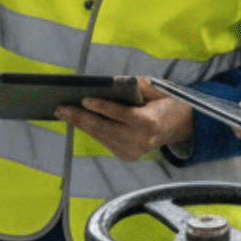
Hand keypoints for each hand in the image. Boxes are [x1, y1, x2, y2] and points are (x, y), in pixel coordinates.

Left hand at [56, 78, 193, 162]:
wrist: (179, 125)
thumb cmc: (165, 102)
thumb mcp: (157, 89)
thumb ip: (138, 86)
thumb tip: (111, 84)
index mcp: (150, 122)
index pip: (120, 114)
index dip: (101, 106)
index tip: (84, 98)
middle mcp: (141, 140)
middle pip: (104, 128)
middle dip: (81, 117)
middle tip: (61, 108)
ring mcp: (134, 151)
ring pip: (102, 136)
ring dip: (81, 125)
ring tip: (64, 113)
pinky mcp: (128, 156)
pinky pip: (105, 140)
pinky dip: (92, 130)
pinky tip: (79, 121)